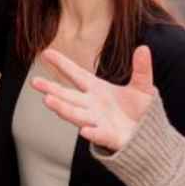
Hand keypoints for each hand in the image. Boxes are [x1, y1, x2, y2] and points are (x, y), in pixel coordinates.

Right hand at [31, 46, 156, 151]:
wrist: (149, 136)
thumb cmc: (141, 112)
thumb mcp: (143, 87)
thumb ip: (142, 69)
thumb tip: (144, 48)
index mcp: (97, 90)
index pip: (76, 75)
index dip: (62, 64)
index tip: (46, 53)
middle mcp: (92, 106)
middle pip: (68, 96)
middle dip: (52, 89)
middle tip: (35, 82)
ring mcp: (98, 122)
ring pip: (76, 114)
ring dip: (63, 108)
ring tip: (48, 100)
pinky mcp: (110, 137)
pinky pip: (99, 134)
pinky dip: (92, 132)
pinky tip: (84, 130)